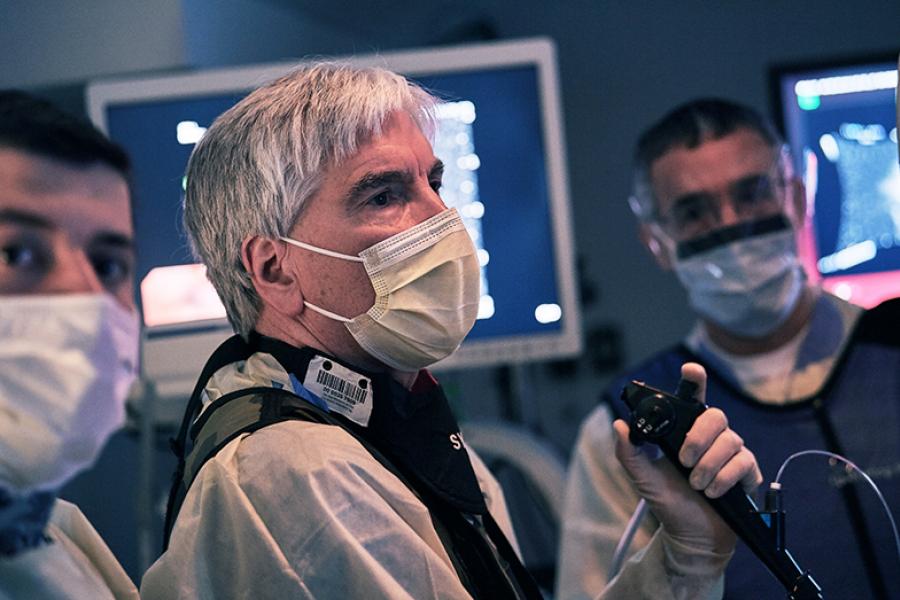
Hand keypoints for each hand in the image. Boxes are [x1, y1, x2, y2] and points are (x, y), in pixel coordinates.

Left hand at [613, 362, 761, 553]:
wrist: (690, 535)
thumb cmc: (667, 501)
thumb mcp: (642, 478)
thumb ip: (629, 452)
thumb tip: (620, 424)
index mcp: (685, 430)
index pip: (693, 398)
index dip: (694, 379)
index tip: (691, 370)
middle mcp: (710, 437)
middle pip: (715, 416)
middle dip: (699, 438)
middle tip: (684, 461)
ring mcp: (730, 453)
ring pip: (730, 441)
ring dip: (708, 465)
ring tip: (695, 485)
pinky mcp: (746, 472)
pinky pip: (743, 463)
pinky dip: (724, 478)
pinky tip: (712, 492)